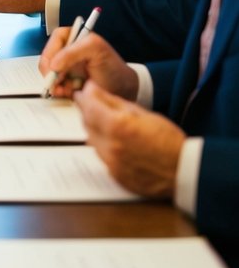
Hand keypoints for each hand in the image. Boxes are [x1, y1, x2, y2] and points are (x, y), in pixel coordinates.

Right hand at [39, 28, 138, 99]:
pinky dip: (59, 91)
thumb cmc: (114, 68)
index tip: (53, 67)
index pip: (56, 39)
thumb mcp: (96, 50)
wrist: (122, 91)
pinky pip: (54, 86)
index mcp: (76, 37)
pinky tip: (69, 92)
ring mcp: (66, 67)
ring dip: (55, 82)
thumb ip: (73, 51)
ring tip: (68, 88)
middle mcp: (69, 51)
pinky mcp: (67, 83)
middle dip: (51, 71)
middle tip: (57, 81)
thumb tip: (54, 64)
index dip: (51, 52)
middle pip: (48, 57)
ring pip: (49, 73)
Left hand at [75, 80, 185, 198]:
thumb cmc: (168, 140)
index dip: (84, 97)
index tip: (84, 92)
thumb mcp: (143, 113)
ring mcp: (111, 163)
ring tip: (105, 122)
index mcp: (118, 126)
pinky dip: (103, 146)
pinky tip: (114, 141)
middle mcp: (110, 146)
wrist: (183, 171)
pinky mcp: (114, 176)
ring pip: (91, 141)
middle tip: (92, 104)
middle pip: (86, 124)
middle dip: (87, 112)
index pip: (89, 107)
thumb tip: (93, 91)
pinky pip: (101, 156)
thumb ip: (114, 102)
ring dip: (94, 129)